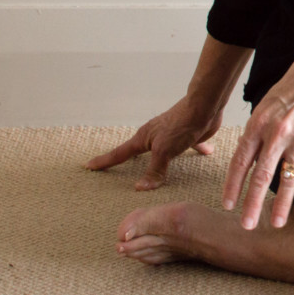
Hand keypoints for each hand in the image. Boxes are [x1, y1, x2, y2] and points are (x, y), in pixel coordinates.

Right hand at [85, 96, 224, 190]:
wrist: (205, 107)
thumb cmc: (181, 126)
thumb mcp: (164, 151)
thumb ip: (154, 169)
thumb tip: (140, 188)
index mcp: (143, 139)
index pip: (119, 154)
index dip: (104, 162)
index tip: (88, 166)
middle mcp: (153, 137)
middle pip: (136, 152)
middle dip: (126, 162)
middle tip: (112, 170)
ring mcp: (170, 136)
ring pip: (160, 151)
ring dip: (157, 161)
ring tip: (152, 170)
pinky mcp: (187, 136)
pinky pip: (187, 147)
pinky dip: (193, 151)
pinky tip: (204, 154)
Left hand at [222, 28, 293, 228]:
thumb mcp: (273, 97)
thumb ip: (264, 124)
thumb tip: (258, 147)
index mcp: (260, 120)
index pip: (240, 160)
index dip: (233, 185)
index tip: (228, 203)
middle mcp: (277, 133)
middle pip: (260, 177)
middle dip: (251, 204)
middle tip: (245, 225)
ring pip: (286, 181)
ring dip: (279, 206)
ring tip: (274, 225)